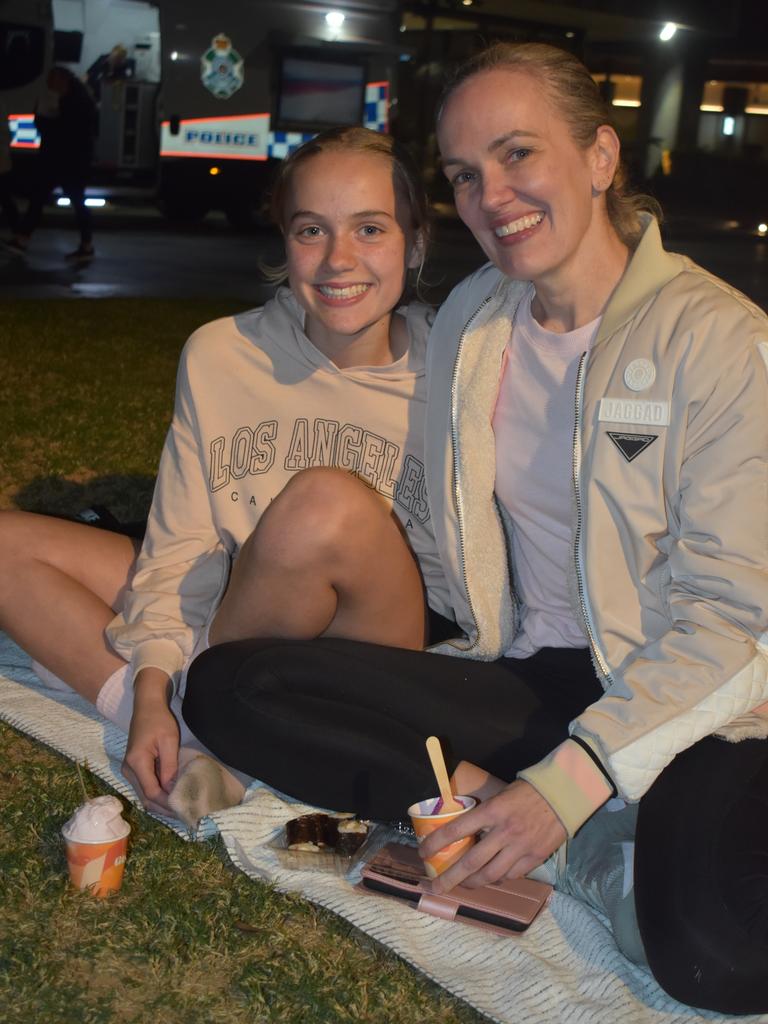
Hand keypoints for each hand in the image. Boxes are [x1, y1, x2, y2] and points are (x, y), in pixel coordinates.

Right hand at [122, 668, 179, 816]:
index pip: (152, 792)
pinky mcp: (133, 769)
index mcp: (137, 762)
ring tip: (181, 808)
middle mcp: (128, 770)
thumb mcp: (169, 741)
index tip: (185, 808)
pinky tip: (172, 798)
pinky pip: (145, 788)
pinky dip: (157, 796)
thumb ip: (170, 767)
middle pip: (146, 798)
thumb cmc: (159, 720)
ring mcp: (128, 770)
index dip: (168, 803)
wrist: (146, 706)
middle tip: (186, 813)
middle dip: (165, 808)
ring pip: (144, 796)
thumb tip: (173, 790)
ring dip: (161, 804)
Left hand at [420, 779, 565, 893]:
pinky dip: (498, 879)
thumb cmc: (527, 791)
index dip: (437, 843)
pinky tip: (491, 878)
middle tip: (435, 887)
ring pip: (490, 875)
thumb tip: (463, 829)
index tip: (424, 853)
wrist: (563, 794)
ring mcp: (520, 848)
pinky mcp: (535, 858)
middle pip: (471, 862)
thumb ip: (483, 814)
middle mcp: (504, 832)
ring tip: (463, 885)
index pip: (456, 830)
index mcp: (492, 811)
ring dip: (473, 883)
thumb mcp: (499, 794)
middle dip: (449, 878)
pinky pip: (511, 876)